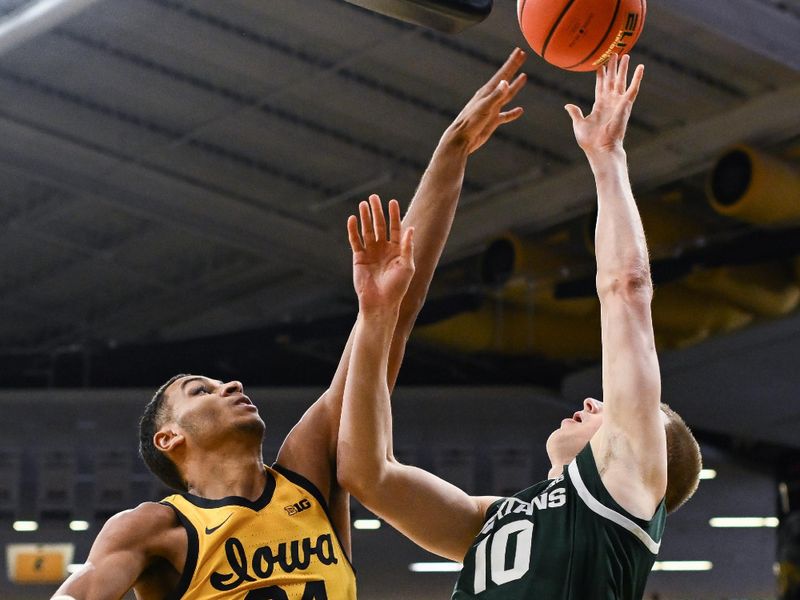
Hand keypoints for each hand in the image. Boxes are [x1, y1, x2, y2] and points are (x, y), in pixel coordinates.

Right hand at [348, 195, 414, 312]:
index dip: (394, 215)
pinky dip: (353, 230)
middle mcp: (383, 249)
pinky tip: (352, 219)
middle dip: (377, 211)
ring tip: (363, 203)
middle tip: (373, 196)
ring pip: (367, 231)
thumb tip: (410, 228)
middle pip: (380, 226)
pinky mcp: (359, 258)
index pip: (396, 228)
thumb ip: (408, 247)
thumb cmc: (397, 287)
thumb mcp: (407, 266)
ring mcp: (370, 253)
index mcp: (397, 250)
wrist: (380, 303)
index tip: (392, 201)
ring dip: (365, 217)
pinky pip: (355, 241)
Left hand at [447, 47, 527, 154]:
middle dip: (514, 67)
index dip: (512, 62)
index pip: (503, 74)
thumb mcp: (484, 108)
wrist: (461, 139)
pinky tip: (520, 111)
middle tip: (522, 55)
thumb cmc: (470, 123)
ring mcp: (492, 109)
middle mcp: (490, 98)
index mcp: (487, 92)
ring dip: (515, 86)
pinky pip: (506, 115)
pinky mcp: (492, 121)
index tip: (520, 51)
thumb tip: (506, 82)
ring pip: (507, 95)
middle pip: (505, 79)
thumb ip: (496, 96)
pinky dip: (513, 113)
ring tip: (524, 77)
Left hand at [565, 54, 643, 155]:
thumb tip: (568, 105)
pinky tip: (641, 66)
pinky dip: (637, 77)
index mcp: (599, 105)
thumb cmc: (590, 141)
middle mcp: (610, 102)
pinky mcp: (626, 104)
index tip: (600, 63)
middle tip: (613, 53)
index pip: (600, 85)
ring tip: (625, 54)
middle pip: (611, 80)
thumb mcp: (579, 123)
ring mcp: (619, 102)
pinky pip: (633, 88)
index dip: (600, 74)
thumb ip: (575, 113)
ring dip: (623, 68)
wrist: (600, 148)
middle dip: (612, 67)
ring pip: (621, 80)